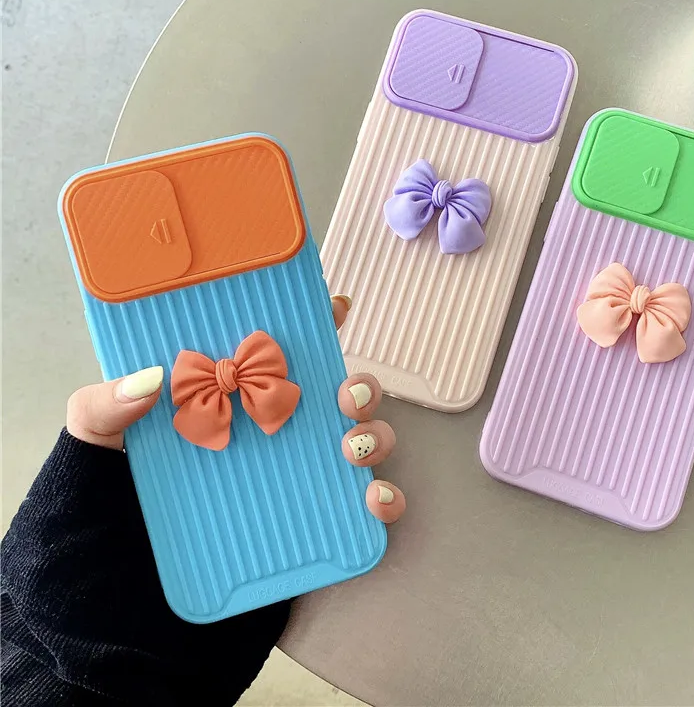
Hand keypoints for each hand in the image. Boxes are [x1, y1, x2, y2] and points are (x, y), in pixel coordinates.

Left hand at [66, 295, 405, 522]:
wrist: (120, 596)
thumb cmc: (109, 507)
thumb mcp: (97, 446)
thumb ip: (106, 409)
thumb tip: (150, 378)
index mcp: (234, 399)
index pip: (283, 352)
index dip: (315, 323)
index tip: (333, 308)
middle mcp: (274, 431)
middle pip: (337, 392)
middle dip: (359, 383)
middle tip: (343, 394)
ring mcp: (298, 476)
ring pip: (362, 439)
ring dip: (374, 434)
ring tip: (351, 446)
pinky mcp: (316, 521)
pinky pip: (365, 505)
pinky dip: (384, 498)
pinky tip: (371, 498)